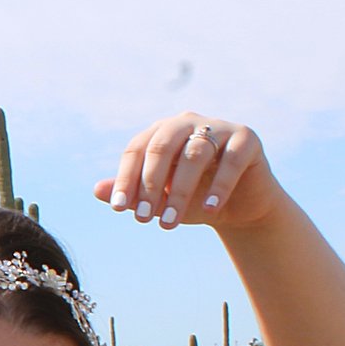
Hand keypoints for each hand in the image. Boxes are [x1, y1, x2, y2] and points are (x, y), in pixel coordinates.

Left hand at [95, 113, 289, 232]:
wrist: (239, 208)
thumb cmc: (193, 200)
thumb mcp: (160, 200)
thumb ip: (132, 194)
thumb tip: (97, 190)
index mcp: (162, 132)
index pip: (137, 149)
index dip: (126, 178)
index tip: (119, 209)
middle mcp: (188, 122)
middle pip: (162, 147)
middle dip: (150, 185)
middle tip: (144, 218)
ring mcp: (220, 127)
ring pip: (195, 154)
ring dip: (180, 192)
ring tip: (169, 223)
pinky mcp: (247, 139)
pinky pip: (231, 160)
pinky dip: (219, 185)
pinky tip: (209, 209)